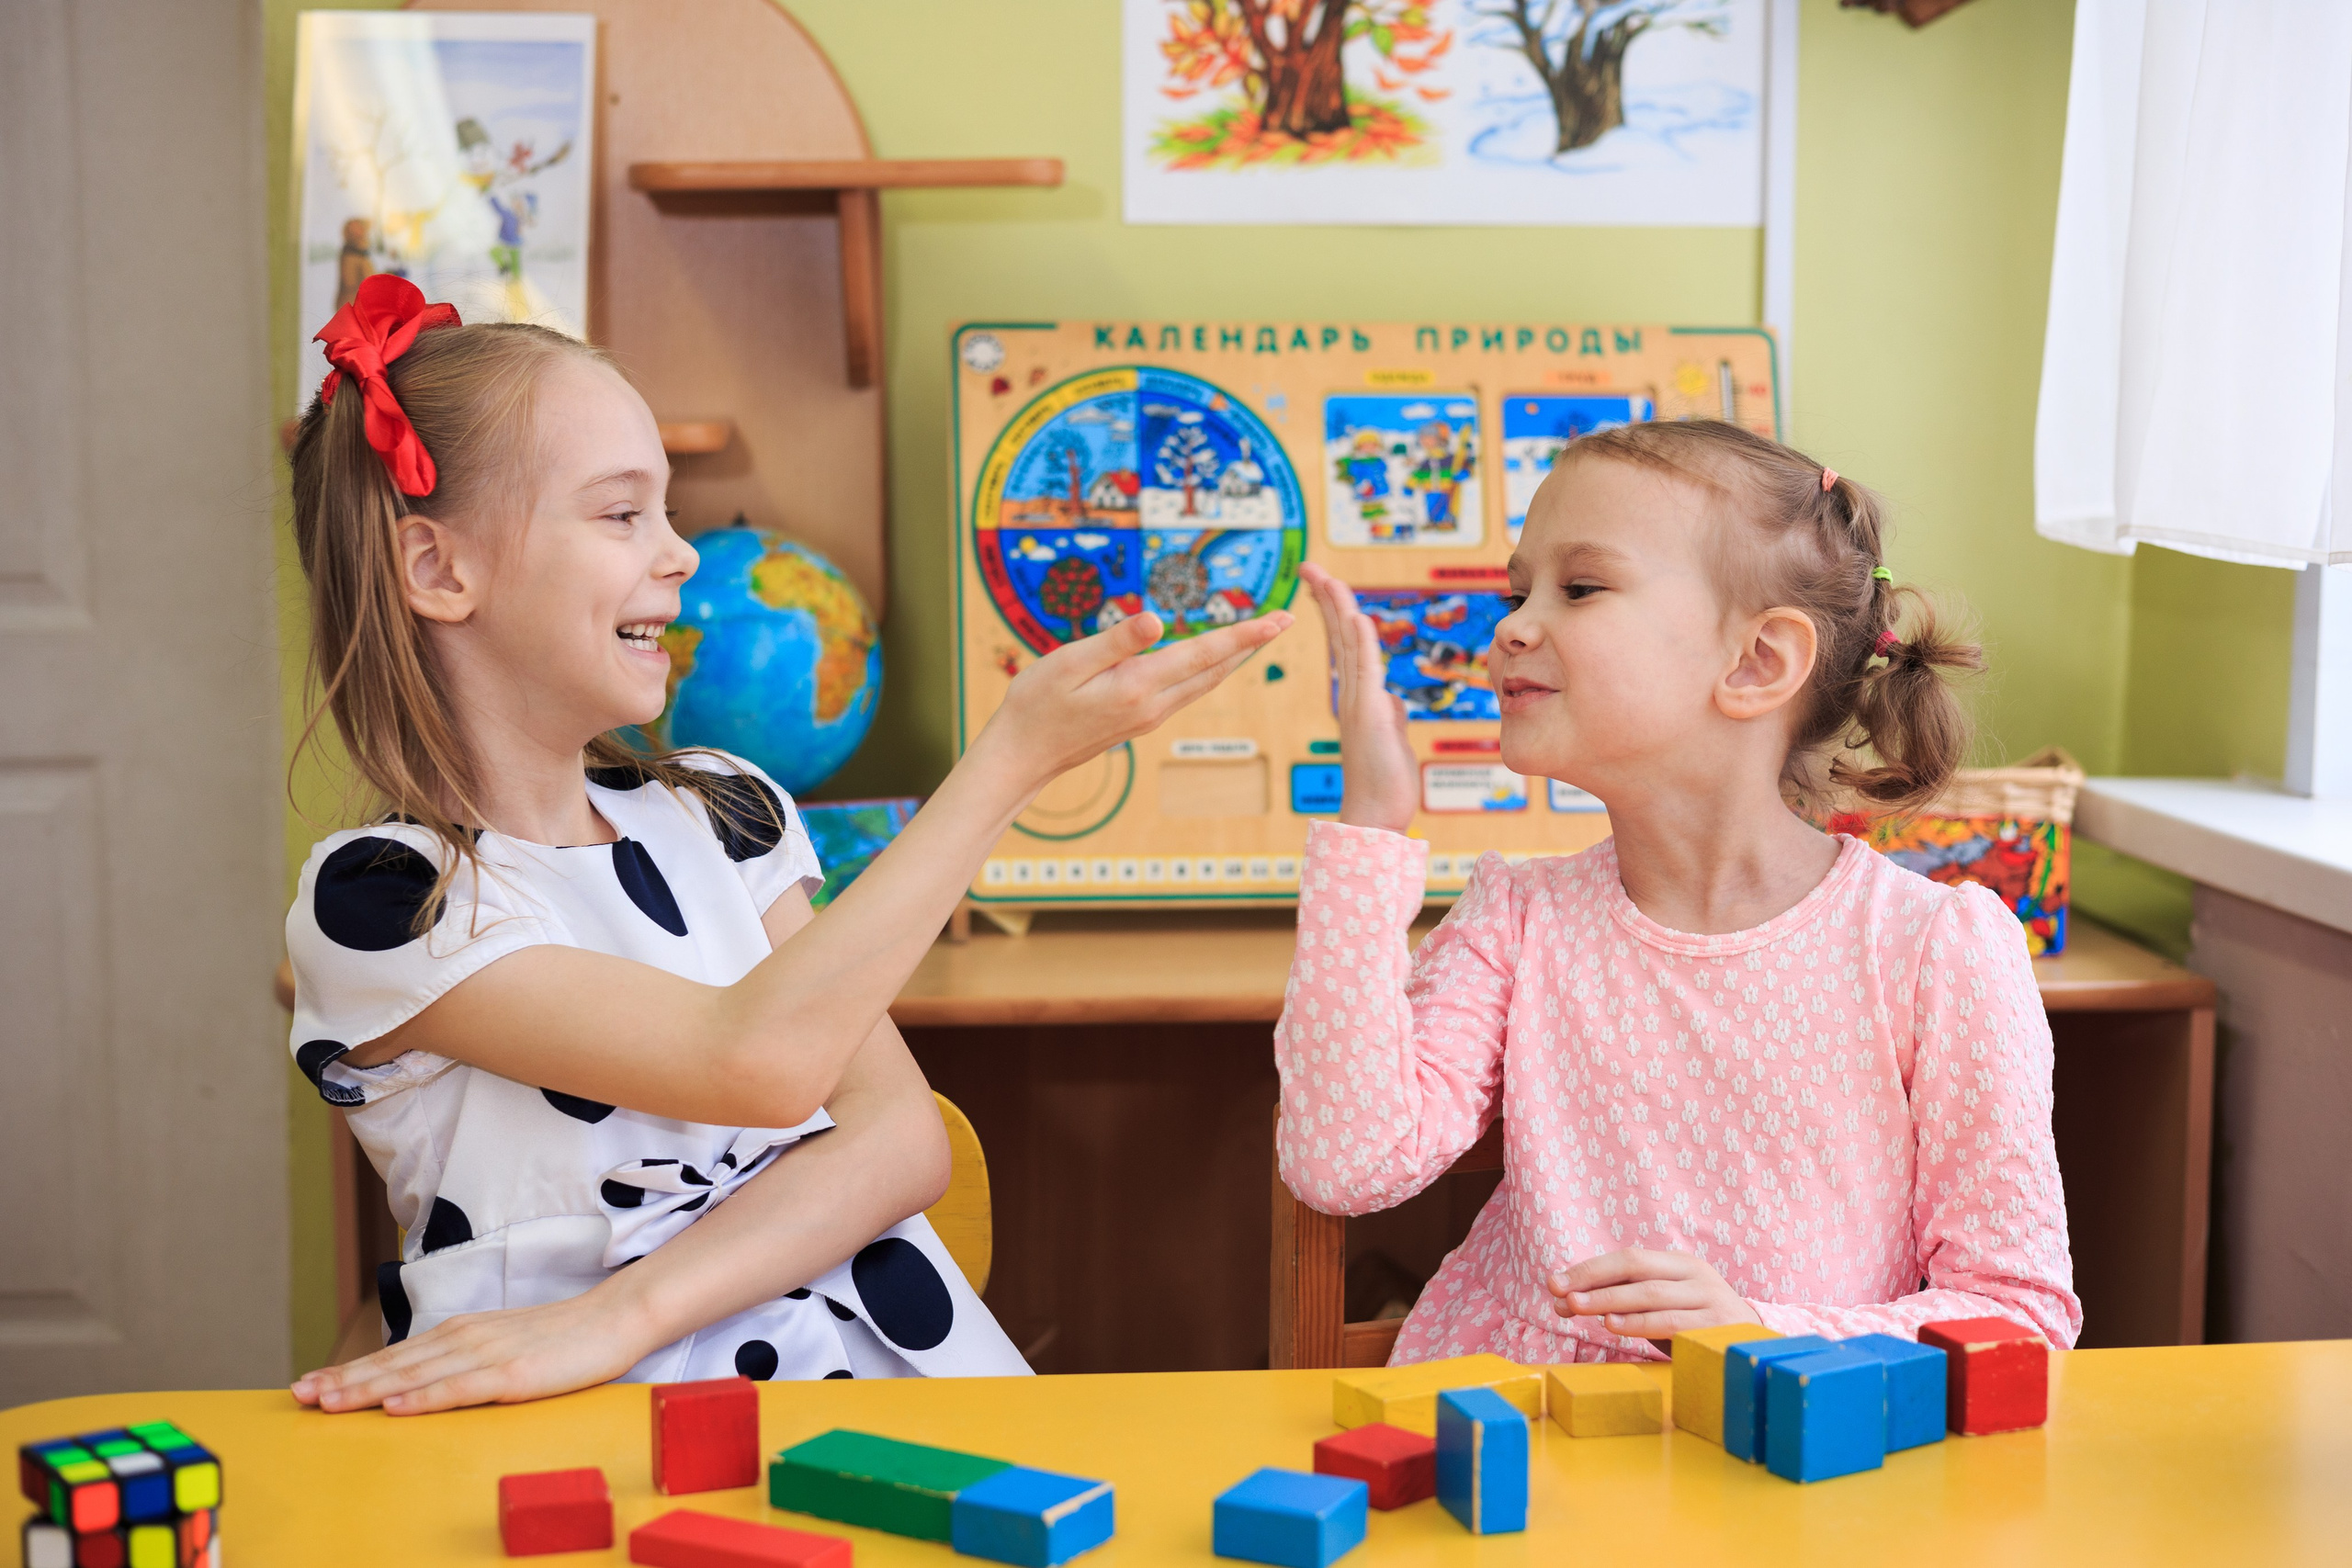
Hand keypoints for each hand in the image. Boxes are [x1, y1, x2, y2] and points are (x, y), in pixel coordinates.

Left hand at [289, 1285, 656, 1415]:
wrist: (614, 1318)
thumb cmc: (564, 1338)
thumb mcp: (506, 1346)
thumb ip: (467, 1361)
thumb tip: (429, 1383)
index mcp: (462, 1333)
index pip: (396, 1356)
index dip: (351, 1371)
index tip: (311, 1384)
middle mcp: (465, 1338)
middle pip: (394, 1365)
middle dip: (343, 1382)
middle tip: (298, 1396)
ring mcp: (487, 1356)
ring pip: (415, 1376)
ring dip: (368, 1390)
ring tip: (328, 1403)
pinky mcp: (513, 1376)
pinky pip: (459, 1389)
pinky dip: (423, 1399)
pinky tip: (395, 1408)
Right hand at [974, 607, 1290, 793]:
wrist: (1023, 756)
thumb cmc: (1036, 704)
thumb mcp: (1069, 663)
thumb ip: (1117, 641)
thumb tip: (1157, 619)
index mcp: (1138, 686)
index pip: (1203, 654)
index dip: (1243, 635)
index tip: (1277, 619)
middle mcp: (1153, 705)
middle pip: (1215, 670)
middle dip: (1253, 643)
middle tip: (1286, 620)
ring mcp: (1150, 716)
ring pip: (1205, 683)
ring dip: (1236, 658)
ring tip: (1261, 636)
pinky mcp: (1141, 721)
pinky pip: (1188, 691)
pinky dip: (1211, 671)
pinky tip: (1216, 662)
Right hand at [1300, 564, 1417, 833]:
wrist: (1375, 817)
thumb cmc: (1384, 784)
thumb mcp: (1392, 739)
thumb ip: (1390, 714)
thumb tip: (1391, 700)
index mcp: (1356, 699)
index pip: (1345, 645)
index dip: (1335, 613)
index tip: (1323, 585)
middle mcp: (1351, 696)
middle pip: (1339, 636)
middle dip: (1326, 599)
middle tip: (1310, 569)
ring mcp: (1358, 704)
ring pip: (1348, 646)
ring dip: (1338, 610)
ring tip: (1324, 579)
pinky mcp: (1370, 715)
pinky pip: (1365, 671)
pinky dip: (1361, 642)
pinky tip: (1356, 617)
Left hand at [1547, 1248, 1760, 1339]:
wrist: (1755, 1345)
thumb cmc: (1695, 1324)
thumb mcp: (1663, 1304)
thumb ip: (1621, 1299)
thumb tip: (1562, 1299)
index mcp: (1680, 1263)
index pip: (1629, 1257)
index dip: (1589, 1269)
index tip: (1554, 1282)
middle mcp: (1696, 1275)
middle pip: (1638, 1269)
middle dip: (1594, 1281)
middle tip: (1560, 1295)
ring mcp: (1709, 1299)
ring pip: (1653, 1294)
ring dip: (1611, 1300)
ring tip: (1579, 1307)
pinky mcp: (1716, 1327)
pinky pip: (1672, 1322)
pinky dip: (1639, 1323)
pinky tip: (1614, 1326)